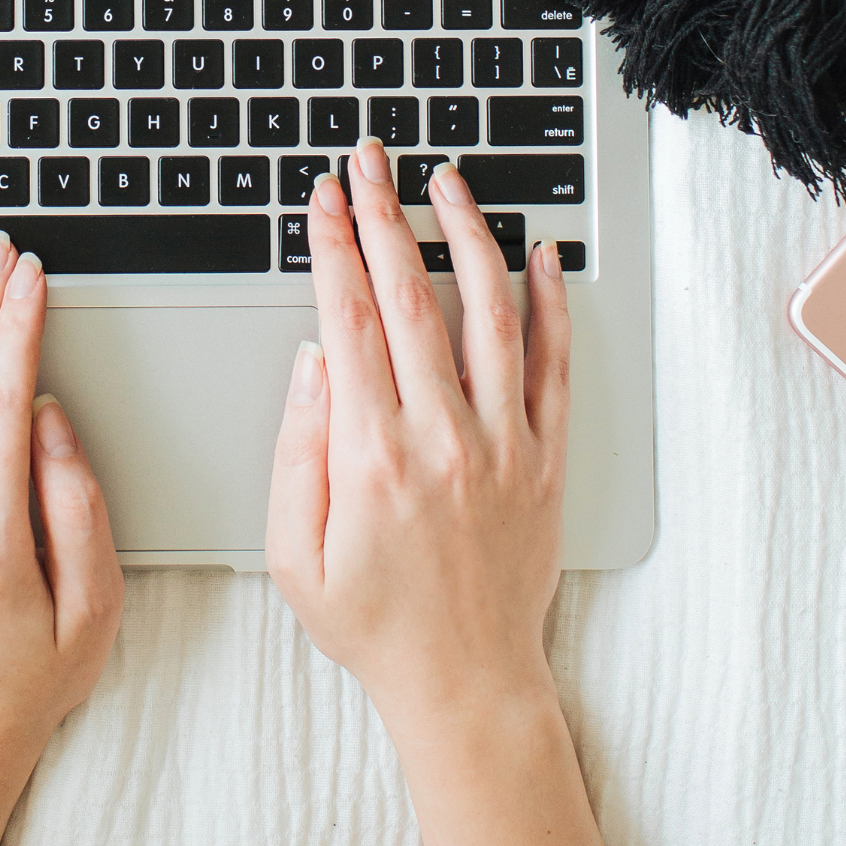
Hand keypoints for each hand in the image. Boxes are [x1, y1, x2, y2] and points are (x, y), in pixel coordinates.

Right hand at [265, 142, 570, 739]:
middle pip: (411, 295)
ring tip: (449, 183)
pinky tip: (538, 254)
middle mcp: (442, 438)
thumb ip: (295, 450)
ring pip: (490, 313)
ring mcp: (502, 446)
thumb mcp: (292, 554)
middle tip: (372, 161)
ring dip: (468, 235)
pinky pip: (553, 366)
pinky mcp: (545, 460)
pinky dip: (550, 303)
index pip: (348, 319)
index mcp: (371, 457)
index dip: (333, 245)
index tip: (325, 199)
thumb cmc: (372, 624)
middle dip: (385, 214)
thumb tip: (315, 358)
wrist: (465, 684)